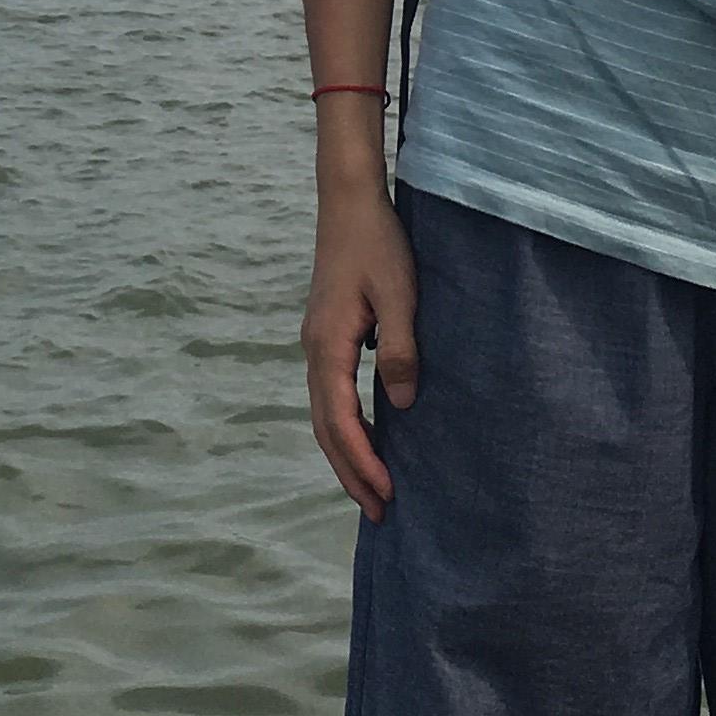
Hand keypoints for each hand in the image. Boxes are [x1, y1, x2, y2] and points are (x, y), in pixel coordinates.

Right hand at [303, 174, 417, 521]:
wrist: (348, 203)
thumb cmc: (378, 244)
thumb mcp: (401, 295)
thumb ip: (400, 350)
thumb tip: (400, 405)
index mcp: (328, 345)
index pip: (341, 420)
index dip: (362, 461)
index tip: (387, 494)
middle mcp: (314, 349)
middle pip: (325, 427)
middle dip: (350, 471)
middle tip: (379, 512)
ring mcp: (315, 343)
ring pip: (323, 414)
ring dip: (345, 453)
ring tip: (370, 487)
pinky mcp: (325, 335)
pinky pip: (329, 395)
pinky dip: (343, 427)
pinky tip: (365, 436)